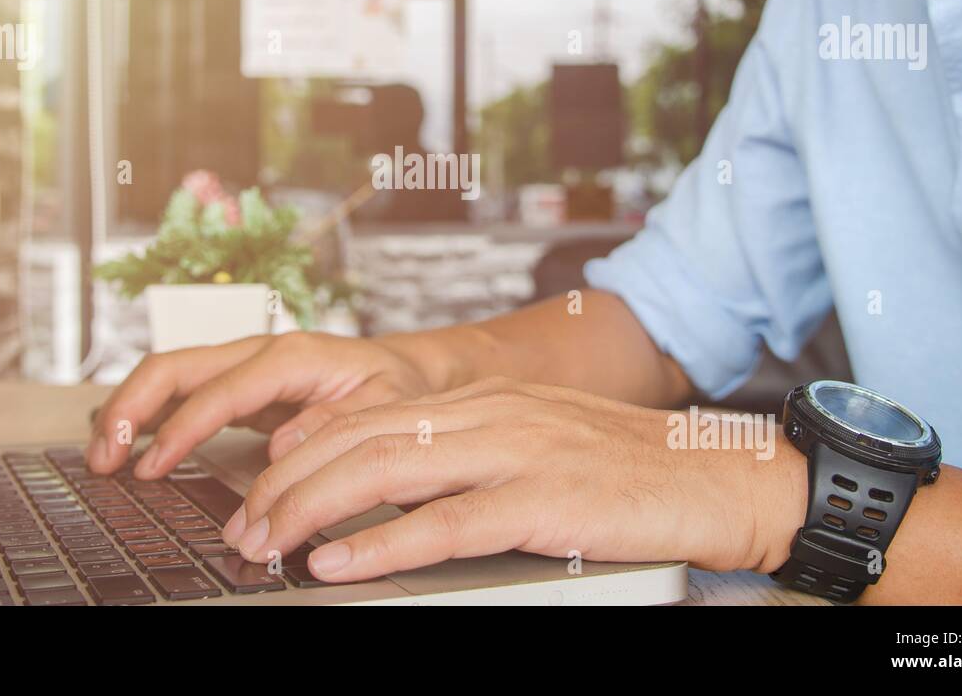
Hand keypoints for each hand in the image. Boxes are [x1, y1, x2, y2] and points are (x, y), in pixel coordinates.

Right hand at [86, 332, 441, 476]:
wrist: (406, 370)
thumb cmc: (396, 386)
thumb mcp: (384, 405)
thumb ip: (335, 425)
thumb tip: (282, 447)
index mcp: (291, 356)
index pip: (220, 389)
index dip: (182, 429)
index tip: (153, 467)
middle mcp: (259, 354)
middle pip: (175, 367)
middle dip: (132, 408)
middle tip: (105, 459)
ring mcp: (244, 369)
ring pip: (169, 376)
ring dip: (129, 412)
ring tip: (103, 457)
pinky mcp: (239, 389)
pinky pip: (182, 396)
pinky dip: (149, 418)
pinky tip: (130, 447)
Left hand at [222, 377, 805, 580]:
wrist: (719, 475)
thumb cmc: (630, 470)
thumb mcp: (537, 444)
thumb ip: (468, 454)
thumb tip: (393, 490)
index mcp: (484, 400)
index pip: (367, 415)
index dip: (301, 451)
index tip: (258, 486)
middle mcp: (489, 414)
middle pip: (358, 439)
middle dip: (285, 486)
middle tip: (242, 529)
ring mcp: (515, 452)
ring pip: (384, 470)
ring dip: (310, 510)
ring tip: (265, 545)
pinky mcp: (542, 501)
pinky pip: (443, 522)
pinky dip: (379, 543)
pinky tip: (337, 562)